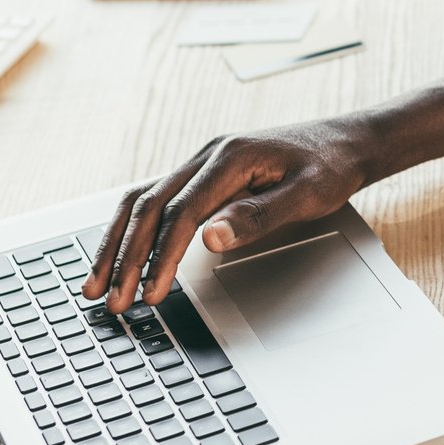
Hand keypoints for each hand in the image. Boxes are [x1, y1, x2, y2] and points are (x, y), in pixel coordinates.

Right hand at [81, 116, 373, 313]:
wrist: (346, 142)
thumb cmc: (330, 168)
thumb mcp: (307, 195)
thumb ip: (257, 217)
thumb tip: (210, 239)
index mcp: (231, 157)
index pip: (182, 212)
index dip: (161, 255)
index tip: (151, 293)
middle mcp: (208, 156)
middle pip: (150, 206)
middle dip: (125, 256)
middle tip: (112, 302)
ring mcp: (202, 163)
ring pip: (143, 201)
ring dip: (117, 243)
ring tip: (97, 286)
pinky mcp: (203, 175)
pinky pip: (156, 201)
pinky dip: (132, 230)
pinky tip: (119, 255)